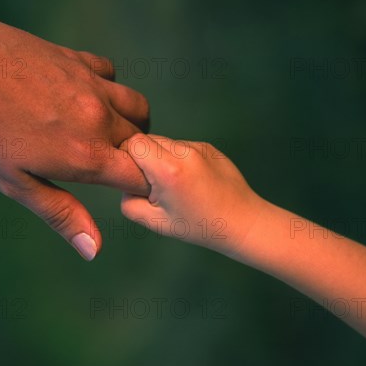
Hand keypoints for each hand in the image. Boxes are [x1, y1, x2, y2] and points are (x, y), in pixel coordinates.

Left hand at [0, 12, 150, 259]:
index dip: (138, 189)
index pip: (140, 177)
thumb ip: (60, 213)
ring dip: (134, 124)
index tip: (126, 193)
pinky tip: (88, 97)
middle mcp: (99, 118)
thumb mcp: (14, 182)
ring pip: (138, 106)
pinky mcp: (79, 60)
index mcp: (87, 155)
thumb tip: (94, 250)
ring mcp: (92, 85)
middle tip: (111, 167)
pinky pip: (112, 74)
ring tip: (112, 134)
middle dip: (135, 159)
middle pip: (143, 144)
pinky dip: (110, 88)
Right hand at [120, 134, 265, 256]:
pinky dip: (177, 160)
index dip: (126, 157)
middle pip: (147, 140)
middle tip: (152, 185)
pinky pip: (181, 147)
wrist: (241, 221)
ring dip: (161, 159)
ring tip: (174, 185)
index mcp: (168, 170)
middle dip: (143, 159)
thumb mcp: (155, 222)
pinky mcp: (208, 146)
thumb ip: (129, 202)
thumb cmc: (198, 226)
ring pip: (164, 142)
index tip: (132, 177)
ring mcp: (198, 146)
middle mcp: (184, 152)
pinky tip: (189, 181)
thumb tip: (123, 184)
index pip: (133, 143)